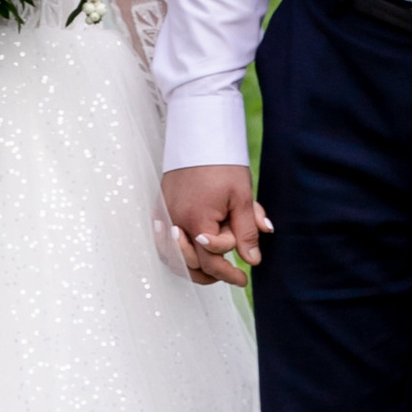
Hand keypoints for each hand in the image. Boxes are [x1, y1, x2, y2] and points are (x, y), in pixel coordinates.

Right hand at [161, 162, 267, 290]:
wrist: (199, 135)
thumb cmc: (222, 164)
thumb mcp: (241, 198)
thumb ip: (246, 232)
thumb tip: (252, 260)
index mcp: (196, 221)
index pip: (211, 259)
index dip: (231, 266)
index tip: (246, 272)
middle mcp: (174, 222)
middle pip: (190, 264)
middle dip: (214, 273)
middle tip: (234, 276)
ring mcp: (163, 215)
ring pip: (173, 257)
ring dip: (194, 267)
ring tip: (213, 269)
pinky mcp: (159, 208)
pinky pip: (164, 242)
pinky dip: (178, 253)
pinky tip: (192, 252)